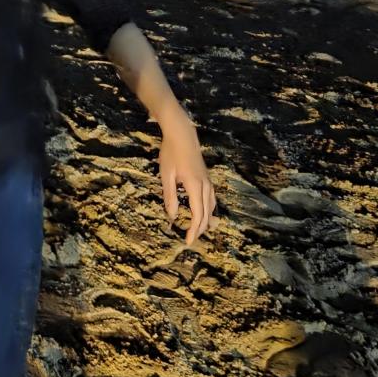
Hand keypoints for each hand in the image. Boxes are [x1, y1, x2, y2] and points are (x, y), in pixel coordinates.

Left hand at [158, 114, 216, 244]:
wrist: (182, 135)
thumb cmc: (171, 153)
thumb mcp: (166, 175)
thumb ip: (170, 196)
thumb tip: (172, 216)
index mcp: (195, 186)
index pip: (198, 214)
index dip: (194, 230)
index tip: (188, 241)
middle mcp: (205, 186)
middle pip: (207, 214)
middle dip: (200, 229)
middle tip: (191, 240)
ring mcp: (208, 182)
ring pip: (211, 207)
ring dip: (205, 221)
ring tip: (197, 231)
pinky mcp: (207, 178)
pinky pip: (211, 199)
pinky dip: (208, 210)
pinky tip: (204, 213)